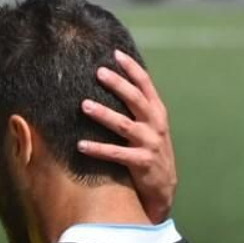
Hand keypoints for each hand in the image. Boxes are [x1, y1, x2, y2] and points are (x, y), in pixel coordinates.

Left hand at [76, 49, 177, 221]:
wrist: (163, 188)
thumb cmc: (149, 153)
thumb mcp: (150, 127)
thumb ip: (138, 109)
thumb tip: (115, 84)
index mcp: (158, 113)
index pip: (146, 85)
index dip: (132, 68)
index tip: (116, 53)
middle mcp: (156, 125)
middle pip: (135, 99)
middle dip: (117, 84)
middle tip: (98, 72)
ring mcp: (150, 144)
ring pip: (124, 125)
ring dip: (103, 114)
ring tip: (84, 105)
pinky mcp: (142, 163)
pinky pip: (116, 154)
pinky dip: (98, 149)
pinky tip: (80, 145)